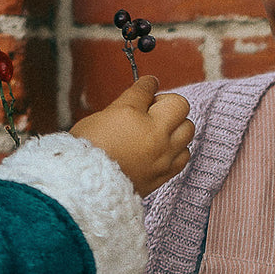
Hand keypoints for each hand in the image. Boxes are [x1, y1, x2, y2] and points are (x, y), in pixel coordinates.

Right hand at [70, 76, 193, 196]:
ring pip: (188, 129)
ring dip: (177, 125)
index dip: (148, 84)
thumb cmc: (87, 153)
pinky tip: (164, 149)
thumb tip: (140, 98)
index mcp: (131, 114)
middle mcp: (154, 133)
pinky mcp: (166, 173)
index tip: (149, 84)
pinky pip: (185, 154)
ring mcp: (164, 155)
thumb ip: (124, 106)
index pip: (147, 89)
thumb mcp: (98, 118)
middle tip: (154, 109)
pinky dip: (178, 148)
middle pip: (180, 105)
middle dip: (168, 103)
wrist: (88, 189)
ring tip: (160, 131)